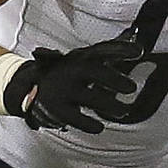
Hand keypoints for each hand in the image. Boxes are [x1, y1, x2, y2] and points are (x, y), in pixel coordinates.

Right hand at [4, 36, 143, 133]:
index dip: (121, 49)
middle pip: (95, 72)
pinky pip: (76, 118)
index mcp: (80, 57)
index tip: (139, 51)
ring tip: (123, 111)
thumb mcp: (82, 59)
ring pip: (89, 98)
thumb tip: (135, 40)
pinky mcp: (58, 110)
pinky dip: (89, 124)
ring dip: (108, 105)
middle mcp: (71, 70)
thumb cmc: (65, 72)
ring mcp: (63, 90)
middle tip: (131, 88)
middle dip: (114, 79)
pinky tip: (99, 126)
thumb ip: (108, 53)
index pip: (102, 49)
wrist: (27, 87)